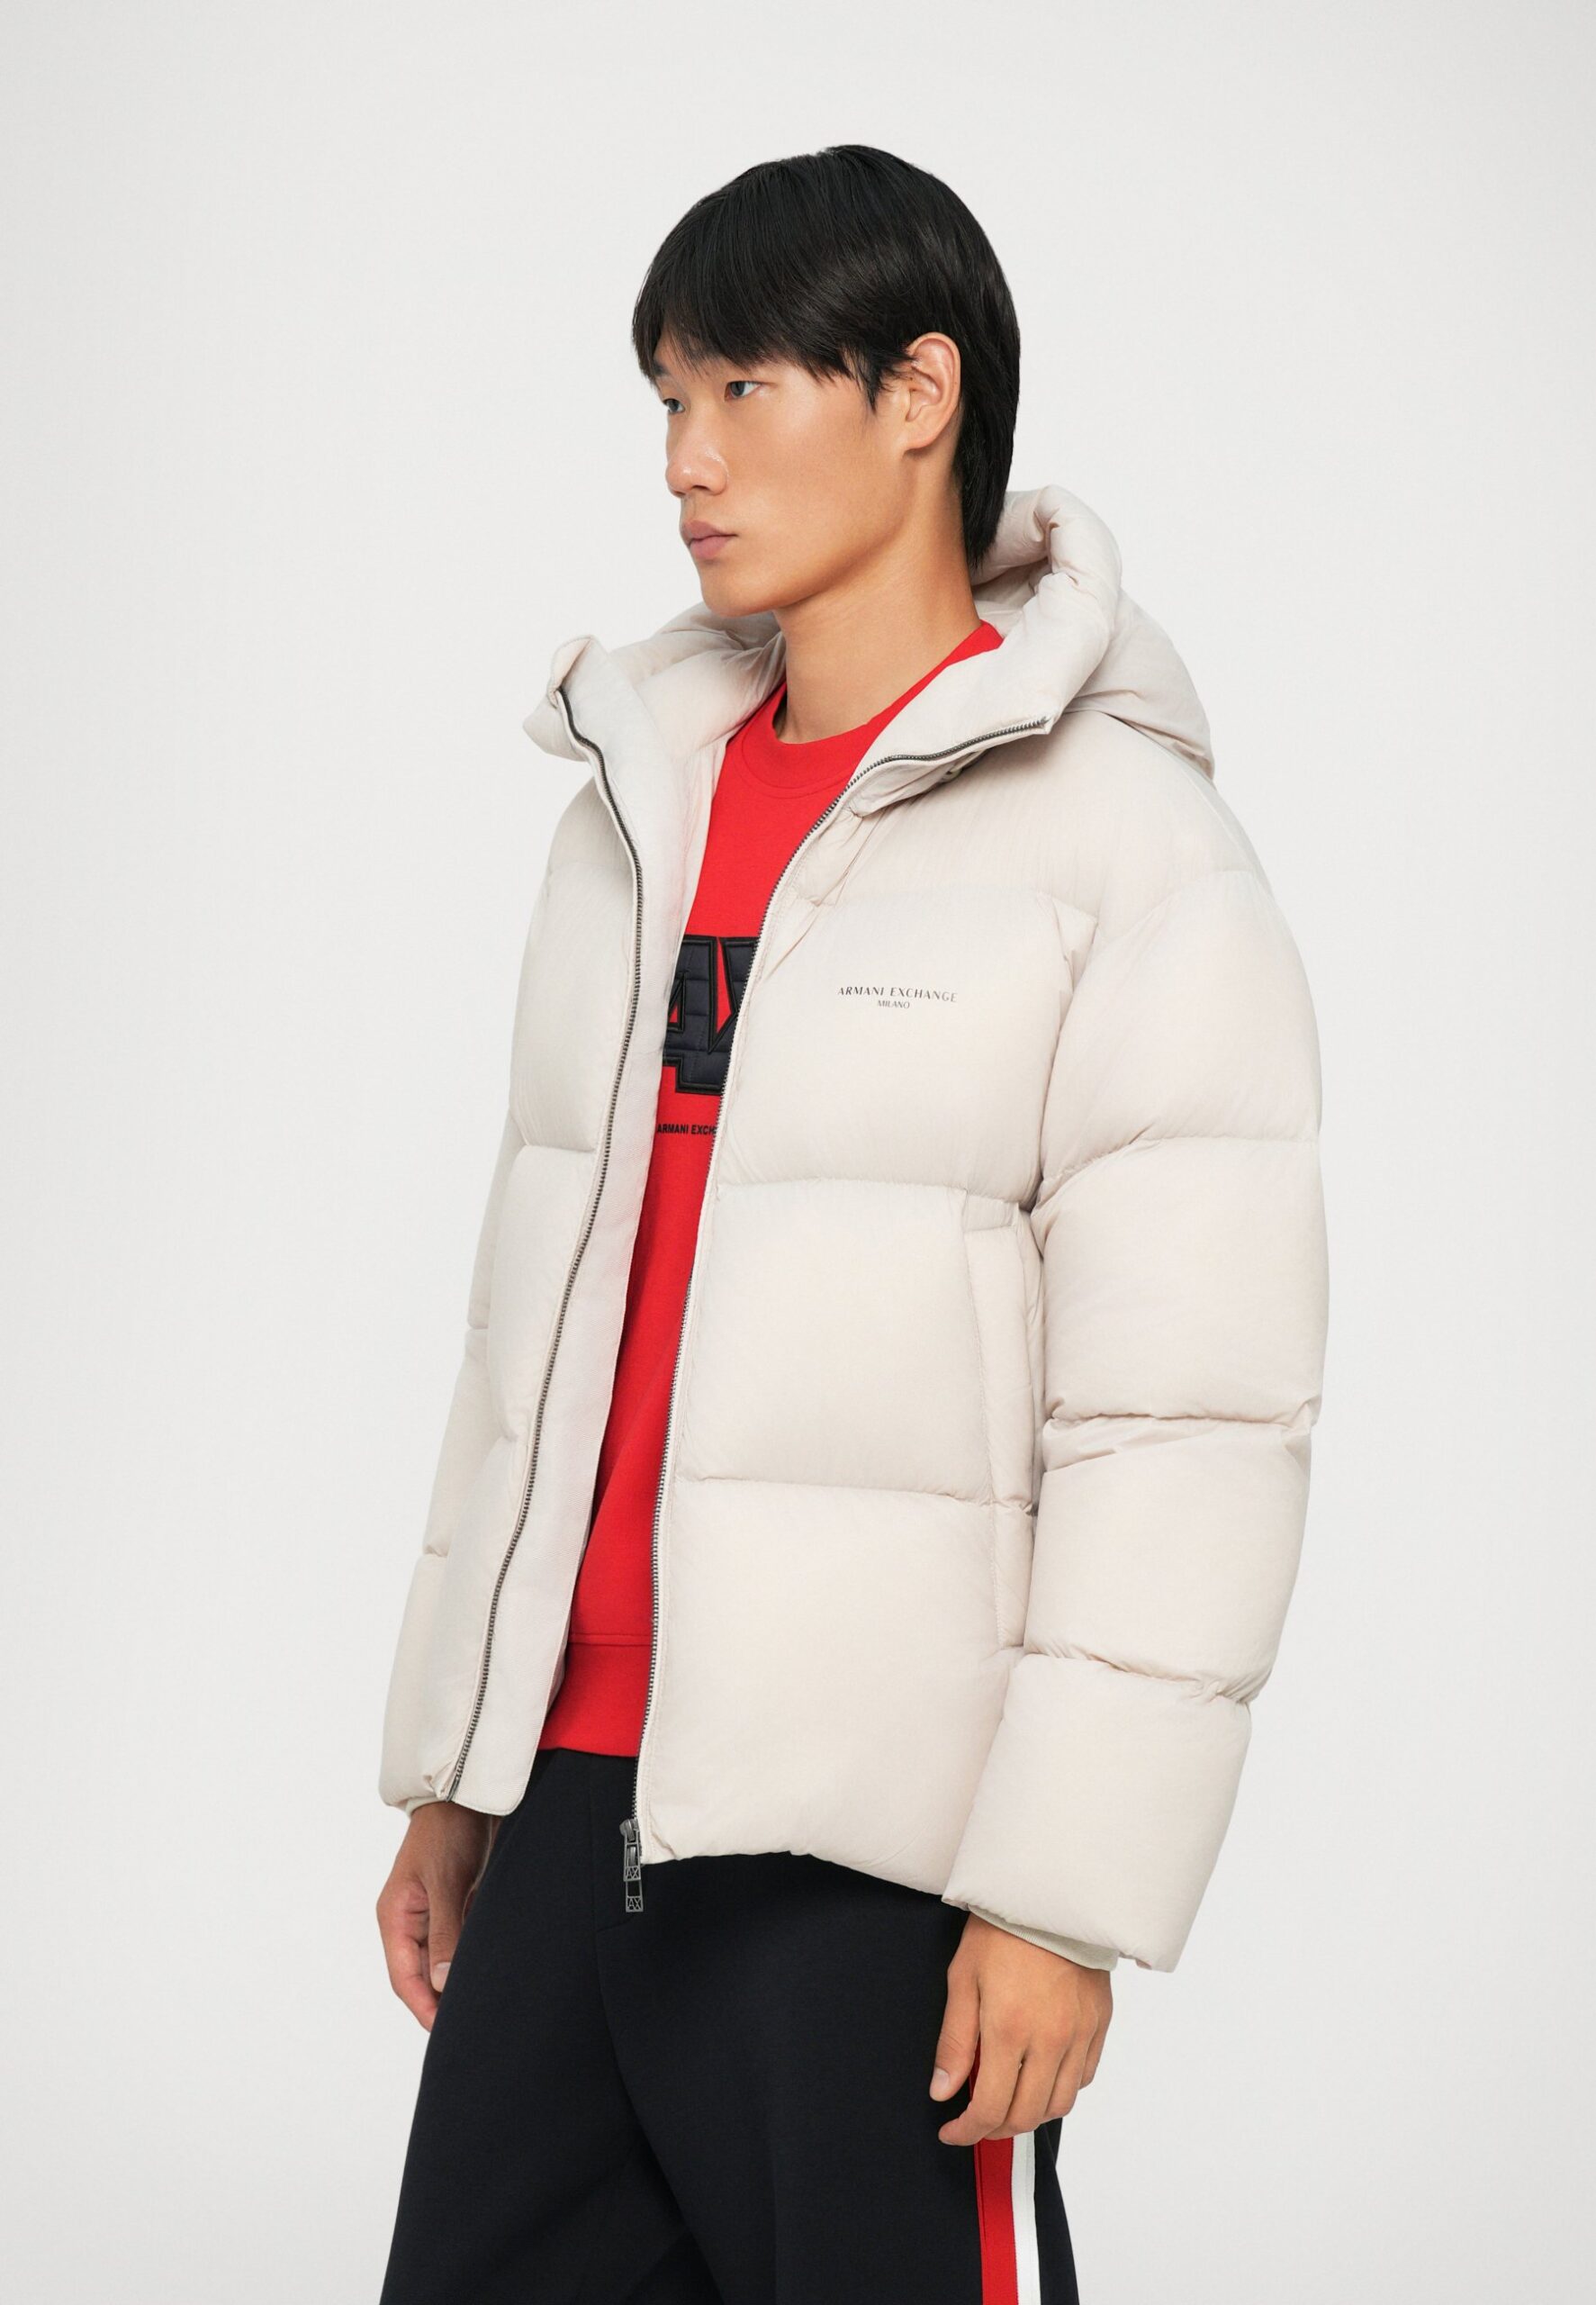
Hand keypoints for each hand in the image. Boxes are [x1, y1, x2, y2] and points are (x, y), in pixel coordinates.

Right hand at [376, 1800, 494, 2029]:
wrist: (467, 1793)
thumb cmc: (448, 1831)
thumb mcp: (445, 1881)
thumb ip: (445, 1932)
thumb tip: (441, 1983)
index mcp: (395, 1917)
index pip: (404, 1977)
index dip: (422, 2007)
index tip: (445, 2032)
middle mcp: (410, 1921)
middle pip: (421, 1974)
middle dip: (440, 2001)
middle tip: (470, 2026)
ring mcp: (433, 1914)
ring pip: (442, 1961)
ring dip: (457, 1981)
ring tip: (482, 2006)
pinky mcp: (455, 1905)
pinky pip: (459, 1942)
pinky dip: (471, 1958)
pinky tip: (490, 1972)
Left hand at [929, 1913, 1111, 2143]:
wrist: (1051, 1894)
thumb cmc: (1001, 1930)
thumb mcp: (963, 1979)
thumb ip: (955, 2042)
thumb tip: (942, 2090)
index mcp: (1010, 2029)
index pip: (990, 2108)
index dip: (968, 2131)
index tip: (953, 2131)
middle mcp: (1050, 2039)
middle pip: (1026, 2115)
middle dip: (996, 2128)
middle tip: (976, 2121)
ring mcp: (1080, 2033)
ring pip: (1059, 2104)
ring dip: (1030, 2114)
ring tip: (1008, 2101)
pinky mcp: (1100, 2022)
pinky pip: (1084, 2076)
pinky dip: (1061, 2088)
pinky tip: (1041, 2075)